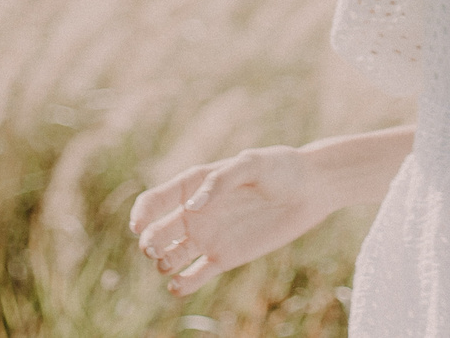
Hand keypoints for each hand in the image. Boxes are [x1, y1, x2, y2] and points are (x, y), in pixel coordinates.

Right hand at [127, 145, 330, 296]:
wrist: (310, 190)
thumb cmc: (281, 168)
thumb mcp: (252, 164)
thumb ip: (220, 181)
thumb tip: (193, 207)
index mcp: (195, 185)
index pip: (154, 201)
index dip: (141, 214)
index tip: (139, 227)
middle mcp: (195, 213)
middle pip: (157, 232)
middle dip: (150, 243)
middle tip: (156, 250)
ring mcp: (208, 237)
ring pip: (170, 256)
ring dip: (162, 263)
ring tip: (169, 265)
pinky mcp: (224, 258)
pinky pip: (194, 276)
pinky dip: (182, 284)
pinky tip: (178, 286)